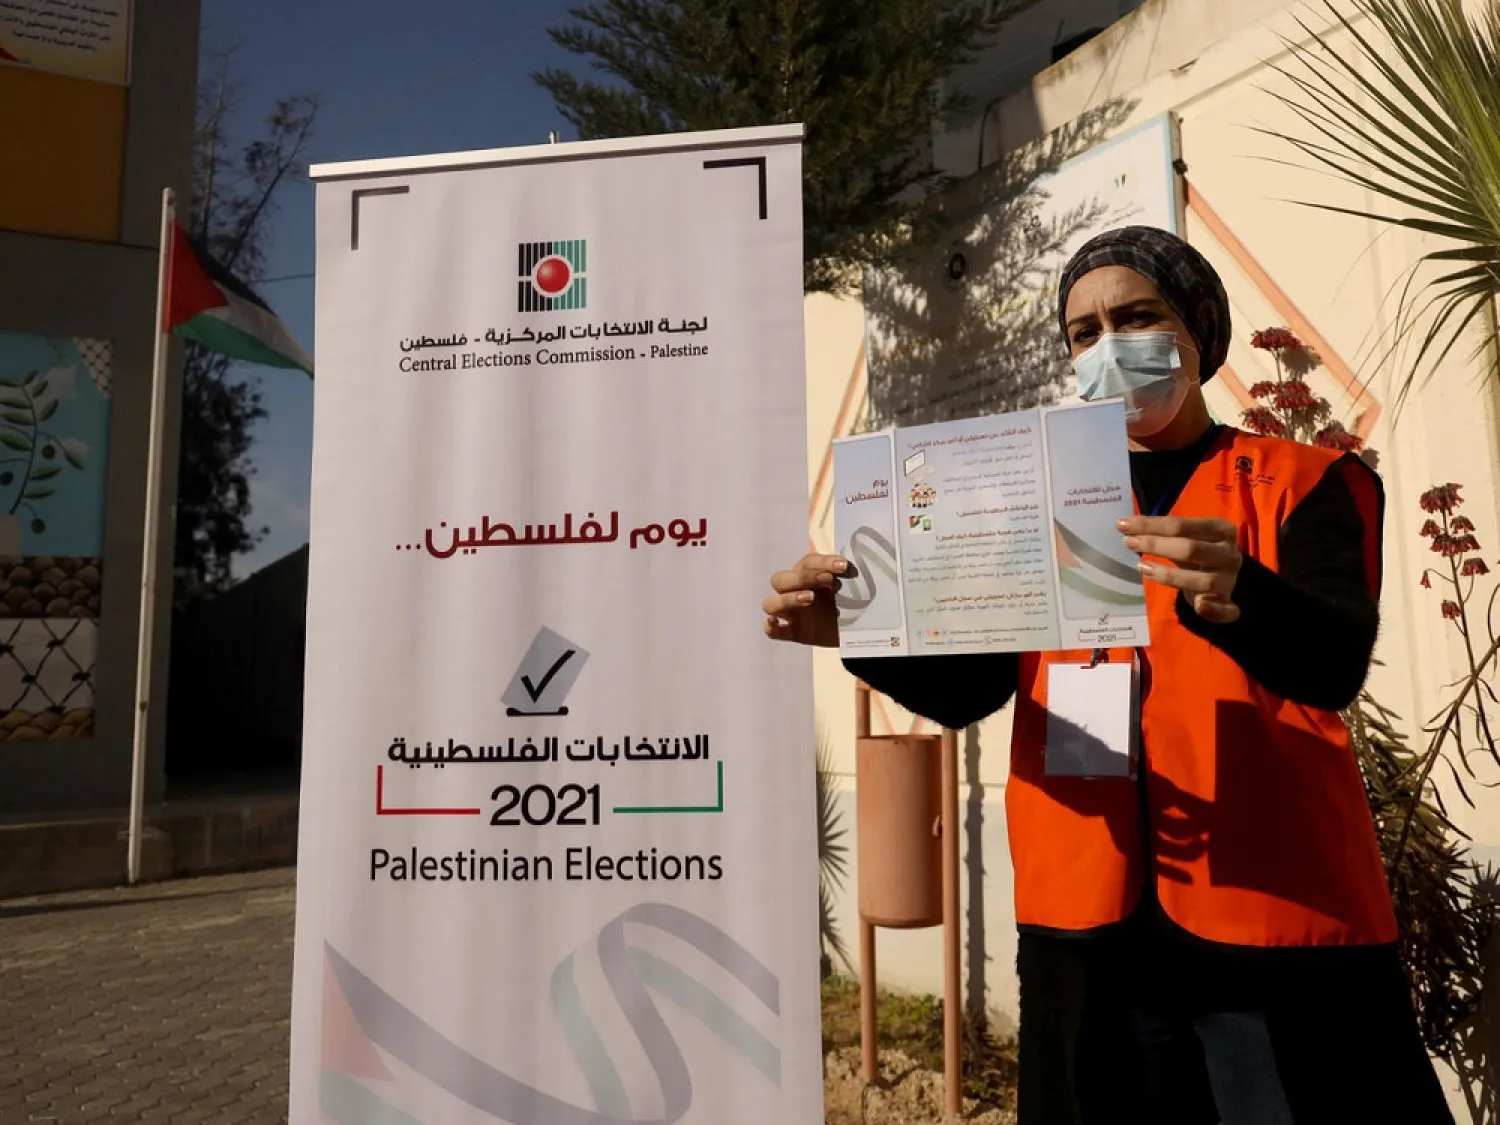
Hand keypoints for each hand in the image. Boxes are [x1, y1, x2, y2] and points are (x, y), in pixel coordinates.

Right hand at [763, 553, 848, 647]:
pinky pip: (773, 631)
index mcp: (808, 576)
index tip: (843, 566)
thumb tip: (851, 565)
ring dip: (787, 598)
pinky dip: (771, 627)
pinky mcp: (793, 633)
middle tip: (828, 580)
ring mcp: (791, 614)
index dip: (823, 562)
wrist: (859, 631)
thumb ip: (850, 577)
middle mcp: (794, 591)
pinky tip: (776, 623)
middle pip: (780, 579)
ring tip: (810, 598)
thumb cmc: (852, 603)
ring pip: (771, 603)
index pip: (807, 563)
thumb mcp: (853, 588)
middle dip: (803, 577)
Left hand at [1118, 515, 1242, 623]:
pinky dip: (1214, 610)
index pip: (1182, 524)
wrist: (1225, 577)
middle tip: (1128, 543)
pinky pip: (1226, 610)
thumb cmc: (1199, 552)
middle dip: (1156, 545)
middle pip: (1191, 549)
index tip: (1123, 525)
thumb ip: (1163, 533)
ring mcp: (1230, 580)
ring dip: (1171, 576)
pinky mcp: (1229, 604)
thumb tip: (1127, 527)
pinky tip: (1200, 606)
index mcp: (1221, 530)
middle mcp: (1229, 554)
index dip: (1151, 525)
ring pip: (1203, 580)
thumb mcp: (1186, 537)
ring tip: (1142, 568)